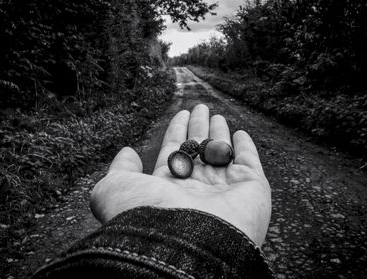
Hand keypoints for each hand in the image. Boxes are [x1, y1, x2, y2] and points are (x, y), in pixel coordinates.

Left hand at [90, 104, 270, 245]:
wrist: (188, 244)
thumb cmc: (147, 215)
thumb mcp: (115, 189)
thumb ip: (119, 169)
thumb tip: (127, 152)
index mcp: (169, 186)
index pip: (174, 151)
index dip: (177, 131)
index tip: (180, 114)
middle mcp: (197, 188)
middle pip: (198, 149)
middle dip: (198, 127)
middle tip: (200, 107)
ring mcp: (225, 188)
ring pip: (221, 153)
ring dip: (219, 133)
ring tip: (217, 114)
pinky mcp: (252, 189)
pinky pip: (249, 162)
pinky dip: (247, 147)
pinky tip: (241, 133)